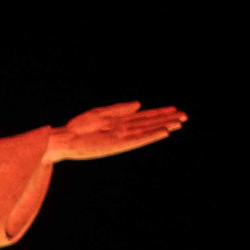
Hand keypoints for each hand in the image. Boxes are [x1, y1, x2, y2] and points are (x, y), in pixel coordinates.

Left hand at [44, 101, 187, 162]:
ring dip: (163, 127)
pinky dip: (150, 136)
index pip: (144, 116)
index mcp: (120, 122)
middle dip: (167, 119)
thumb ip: (119, 109)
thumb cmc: (79, 127)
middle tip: (185, 116)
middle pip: (149, 123)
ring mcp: (121, 138)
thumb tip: (139, 104)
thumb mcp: (100, 113)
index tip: (175, 109)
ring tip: (178, 124)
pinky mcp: (116, 145)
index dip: (160, 113)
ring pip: (147, 130)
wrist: (65, 139)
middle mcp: (124, 130)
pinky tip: (162, 133)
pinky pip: (137, 140)